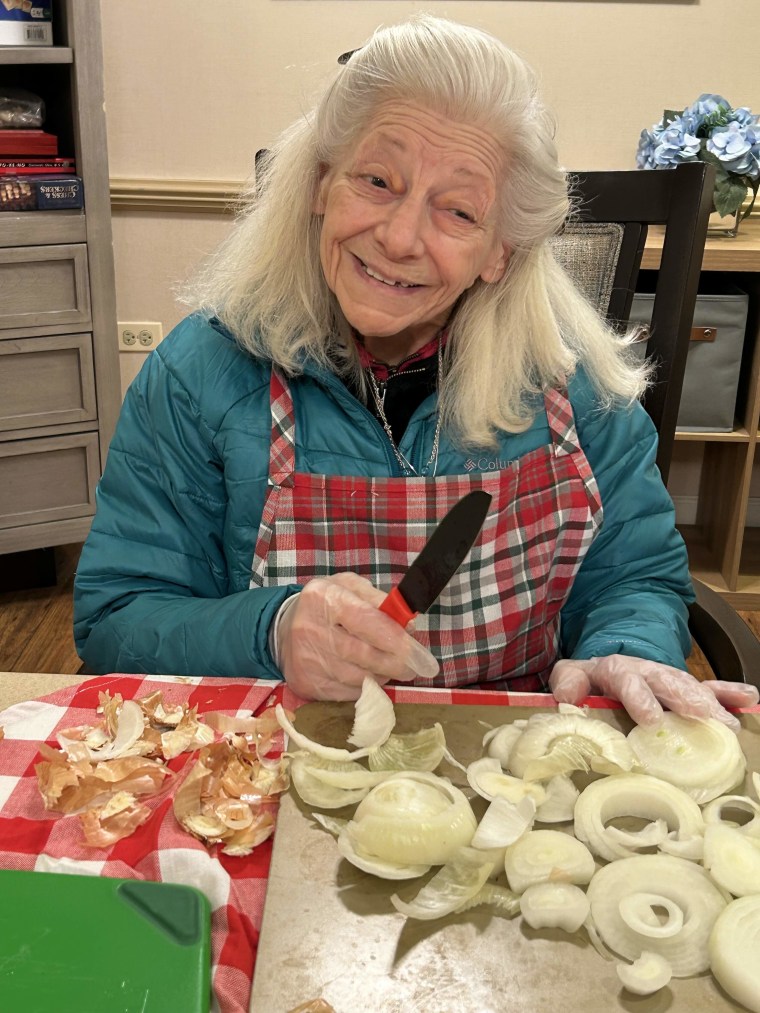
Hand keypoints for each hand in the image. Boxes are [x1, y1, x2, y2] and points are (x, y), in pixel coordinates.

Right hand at [275, 572, 438, 700]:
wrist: (283, 629)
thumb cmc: (325, 606)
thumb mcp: (350, 588)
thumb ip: (380, 601)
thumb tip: (408, 626)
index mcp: (324, 598)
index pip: (366, 620)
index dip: (394, 637)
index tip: (416, 651)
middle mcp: (310, 629)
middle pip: (364, 654)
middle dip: (394, 662)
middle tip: (412, 667)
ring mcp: (306, 660)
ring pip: (358, 677)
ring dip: (381, 676)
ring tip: (389, 669)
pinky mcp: (306, 684)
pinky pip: (346, 693)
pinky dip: (364, 688)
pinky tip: (367, 677)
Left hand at [549, 654, 758, 730]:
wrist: (605, 668)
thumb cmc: (589, 680)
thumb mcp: (571, 676)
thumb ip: (568, 682)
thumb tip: (566, 697)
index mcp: (618, 670)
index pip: (629, 681)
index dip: (640, 699)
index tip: (651, 720)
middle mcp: (649, 671)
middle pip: (669, 682)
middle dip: (687, 699)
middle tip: (704, 717)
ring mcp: (669, 679)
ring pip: (692, 688)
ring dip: (712, 704)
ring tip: (728, 724)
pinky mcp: (683, 688)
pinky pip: (711, 688)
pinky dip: (730, 694)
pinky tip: (749, 699)